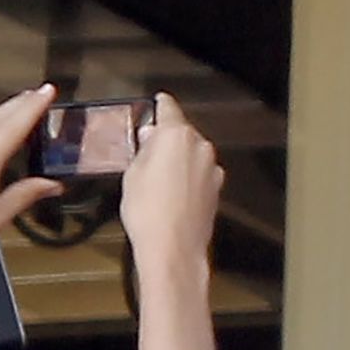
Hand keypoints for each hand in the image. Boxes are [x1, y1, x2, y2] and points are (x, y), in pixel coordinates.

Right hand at [118, 96, 221, 281]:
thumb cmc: (147, 210)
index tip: (158, 101)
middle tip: (147, 151)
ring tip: (158, 179)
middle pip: (182, 133)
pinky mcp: (217, 189)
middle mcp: (200, 146)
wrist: (174, 248)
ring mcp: (212, 169)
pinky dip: (188, 177)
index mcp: (177, 135)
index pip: (168, 108)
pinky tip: (173, 194)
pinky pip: (199, 174)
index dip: (160, 104)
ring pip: (193, 154)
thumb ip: (145, 149)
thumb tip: (151, 136)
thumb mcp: (133, 174)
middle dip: (167, 138)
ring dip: (179, 159)